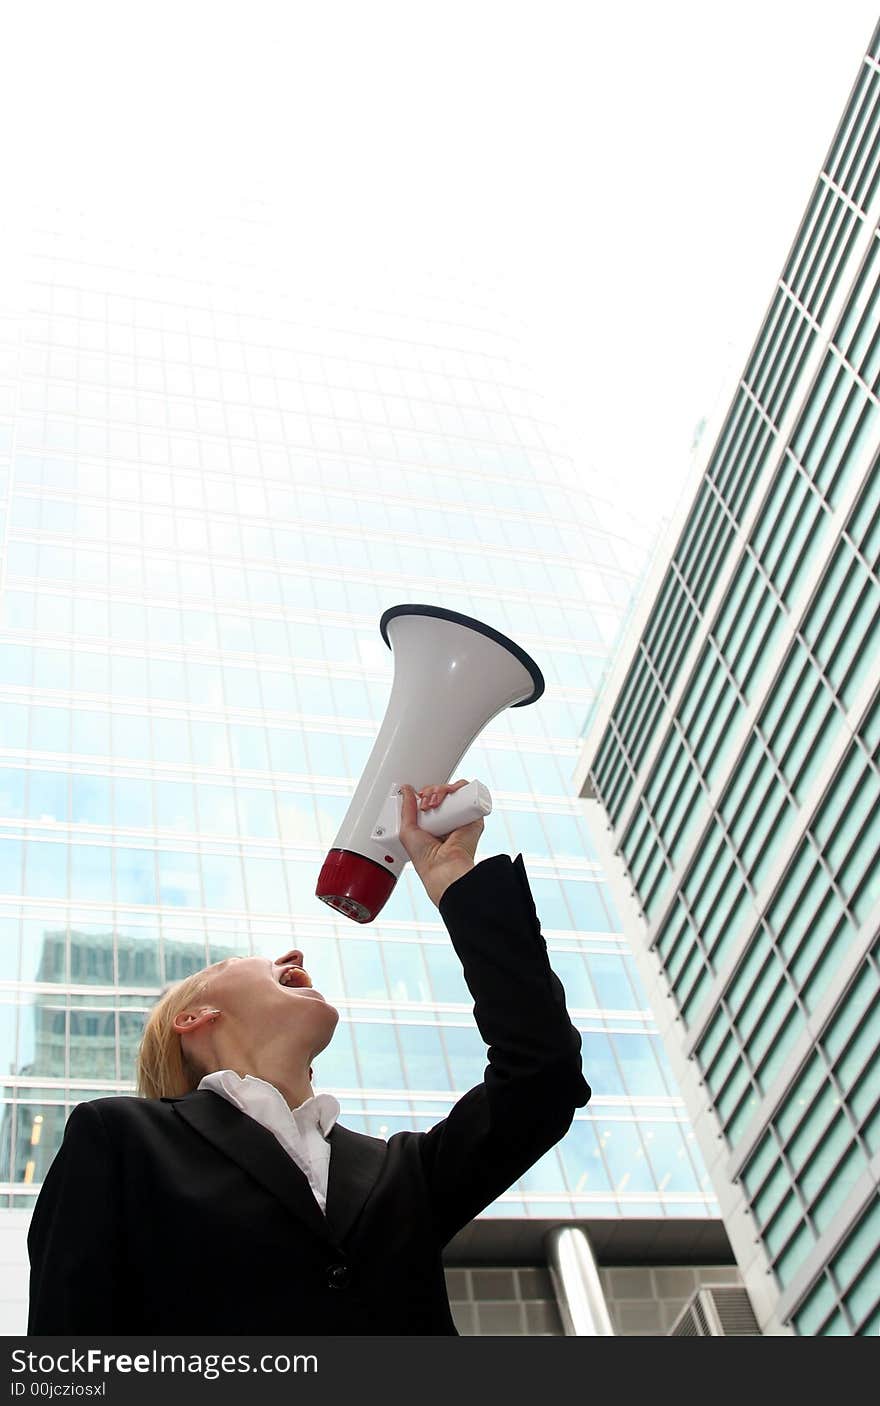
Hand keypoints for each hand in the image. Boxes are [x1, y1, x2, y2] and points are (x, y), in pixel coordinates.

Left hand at [398, 779, 483, 907]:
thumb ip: (406, 808)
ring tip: (435, 801)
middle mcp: (447, 820)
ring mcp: (460, 818)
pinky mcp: (474, 817)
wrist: (442, 866)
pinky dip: (460, 787)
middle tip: (427, 803)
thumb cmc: (425, 857)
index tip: (419, 798)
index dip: (425, 794)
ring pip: (454, 792)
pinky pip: (470, 794)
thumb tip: (406, 790)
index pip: (430, 800)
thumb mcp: (407, 830)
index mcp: (433, 824)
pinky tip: (450, 793)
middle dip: (432, 791)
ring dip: (442, 789)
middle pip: (442, 794)